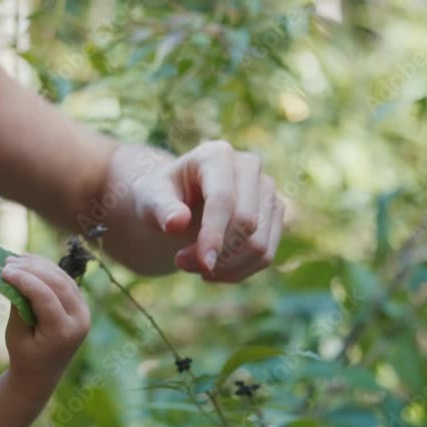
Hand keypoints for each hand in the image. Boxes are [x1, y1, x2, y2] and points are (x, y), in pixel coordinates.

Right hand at [0, 254, 89, 396]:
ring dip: (39, 265)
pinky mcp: (80, 305)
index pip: (46, 297)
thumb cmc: (23, 356)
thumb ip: (18, 306)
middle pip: (58, 283)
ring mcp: (84, 312)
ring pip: (63, 278)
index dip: (25, 280)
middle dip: (32, 269)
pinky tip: (29, 261)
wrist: (41, 374)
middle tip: (7, 262)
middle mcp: (80, 321)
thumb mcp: (16, 335)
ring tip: (15, 259)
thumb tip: (13, 275)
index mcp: (64, 333)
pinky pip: (65, 281)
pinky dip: (47, 269)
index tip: (4, 271)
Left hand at [134, 140, 284, 281]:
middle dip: (218, 254)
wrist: (177, 202)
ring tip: (195, 267)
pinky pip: (266, 255)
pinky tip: (214, 270)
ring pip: (260, 244)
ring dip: (227, 267)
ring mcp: (267, 189)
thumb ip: (161, 209)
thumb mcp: (151, 199)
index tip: (203, 264)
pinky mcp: (275, 212)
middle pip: (247, 222)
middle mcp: (249, 165)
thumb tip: (176, 223)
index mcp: (216, 154)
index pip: (223, 199)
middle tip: (180, 263)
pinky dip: (239, 271)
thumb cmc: (161, 196)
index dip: (214, 234)